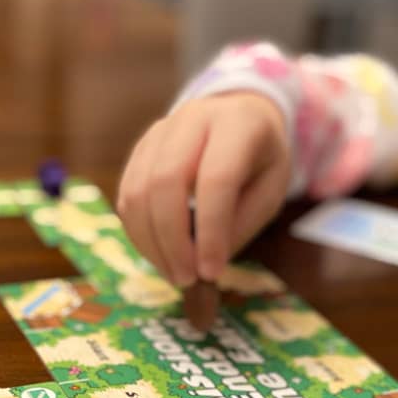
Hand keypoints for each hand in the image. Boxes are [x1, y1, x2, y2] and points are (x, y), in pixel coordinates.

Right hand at [117, 92, 289, 286]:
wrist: (240, 119)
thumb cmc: (260, 163)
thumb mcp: (270, 193)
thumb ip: (239, 227)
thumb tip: (203, 269)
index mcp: (239, 123)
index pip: (216, 179)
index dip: (211, 231)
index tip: (212, 273)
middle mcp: (193, 117)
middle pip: (165, 182)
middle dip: (172, 241)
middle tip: (186, 279)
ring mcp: (160, 131)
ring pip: (138, 190)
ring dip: (151, 243)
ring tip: (175, 274)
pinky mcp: (140, 149)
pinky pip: (127, 196)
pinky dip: (139, 234)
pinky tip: (160, 256)